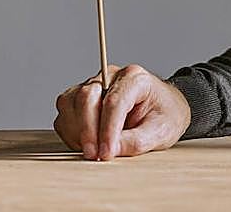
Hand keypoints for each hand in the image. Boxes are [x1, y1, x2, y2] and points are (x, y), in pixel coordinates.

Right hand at [54, 63, 191, 159]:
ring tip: (92, 150)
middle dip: (88, 130)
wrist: (164, 109)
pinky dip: (71, 132)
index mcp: (135, 78)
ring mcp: (94, 85)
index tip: (107, 152)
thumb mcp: (161, 131)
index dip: (107, 129)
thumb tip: (109, 151)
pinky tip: (87, 144)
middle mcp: (111, 76)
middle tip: (95, 155)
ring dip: (77, 131)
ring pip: (70, 103)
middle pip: (87, 96)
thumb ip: (136, 141)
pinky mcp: (81, 99)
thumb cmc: (165, 116)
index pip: (114, 101)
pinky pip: (65, 114)